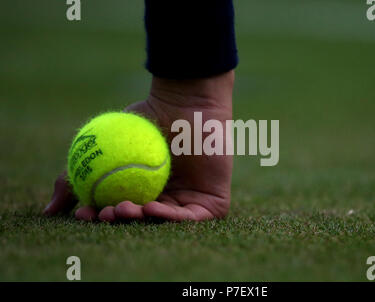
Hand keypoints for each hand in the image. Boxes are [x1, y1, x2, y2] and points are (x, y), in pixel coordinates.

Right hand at [44, 71, 233, 221]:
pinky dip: (170, 218)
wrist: (188, 101)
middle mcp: (167, 199)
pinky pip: (191, 218)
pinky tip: (150, 209)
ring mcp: (191, 202)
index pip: (121, 210)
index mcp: (144, 190)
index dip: (102, 216)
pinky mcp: (213, 203)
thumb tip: (50, 211)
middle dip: (120, 220)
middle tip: (104, 214)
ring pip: (164, 222)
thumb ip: (79, 176)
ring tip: (121, 209)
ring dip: (141, 220)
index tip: (84, 214)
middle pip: (142, 220)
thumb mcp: (104, 146)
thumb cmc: (148, 118)